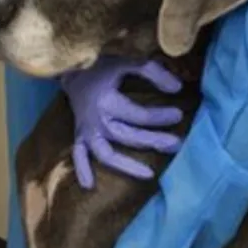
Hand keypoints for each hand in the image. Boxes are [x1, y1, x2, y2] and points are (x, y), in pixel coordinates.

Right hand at [61, 56, 184, 188]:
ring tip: (149, 175)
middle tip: (176, 144)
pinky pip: (78, 155)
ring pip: (106, 154)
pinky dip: (82, 170)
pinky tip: (90, 186)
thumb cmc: (100, 65)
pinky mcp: (79, 135)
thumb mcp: (125, 62)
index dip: (160, 117)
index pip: (139, 115)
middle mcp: (97, 120)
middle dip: (153, 141)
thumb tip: (177, 88)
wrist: (68, 67)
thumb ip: (151, 71)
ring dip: (127, 165)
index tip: (178, 114)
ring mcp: (86, 131)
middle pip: (128, 137)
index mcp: (107, 101)